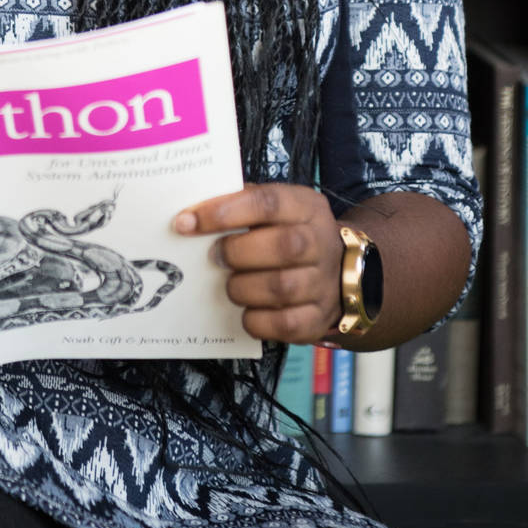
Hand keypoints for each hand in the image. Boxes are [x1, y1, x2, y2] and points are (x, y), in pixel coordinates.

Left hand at [173, 183, 343, 345]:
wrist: (340, 269)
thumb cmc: (290, 232)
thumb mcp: (276, 207)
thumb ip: (241, 204)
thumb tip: (192, 215)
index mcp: (306, 206)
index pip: (266, 202)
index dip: (223, 212)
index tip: (187, 222)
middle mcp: (321, 243)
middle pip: (282, 246)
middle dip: (236, 252)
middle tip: (215, 256)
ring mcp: (324, 283)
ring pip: (282, 288)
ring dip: (243, 288)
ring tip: (231, 284)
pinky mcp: (319, 318)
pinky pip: (286, 325)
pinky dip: (257, 320)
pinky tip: (246, 310)